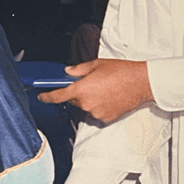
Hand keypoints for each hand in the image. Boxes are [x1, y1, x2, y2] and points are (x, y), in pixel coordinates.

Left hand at [38, 58, 153, 123]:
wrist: (142, 83)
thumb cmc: (122, 72)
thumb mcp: (97, 64)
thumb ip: (79, 70)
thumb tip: (68, 72)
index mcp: (81, 89)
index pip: (58, 96)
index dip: (47, 97)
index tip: (42, 96)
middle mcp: (86, 104)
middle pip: (73, 101)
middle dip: (77, 93)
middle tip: (89, 83)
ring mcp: (96, 113)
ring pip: (86, 107)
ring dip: (89, 100)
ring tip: (103, 89)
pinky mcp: (106, 119)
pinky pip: (96, 113)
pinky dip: (99, 106)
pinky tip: (109, 97)